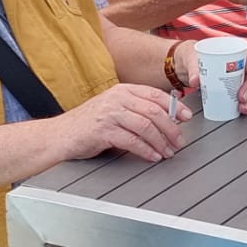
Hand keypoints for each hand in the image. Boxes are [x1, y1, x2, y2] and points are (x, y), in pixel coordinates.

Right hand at [59, 82, 184, 163]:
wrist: (60, 135)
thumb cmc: (89, 124)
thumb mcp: (113, 109)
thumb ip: (135, 110)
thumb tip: (166, 120)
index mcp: (122, 90)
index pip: (155, 95)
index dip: (175, 106)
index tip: (186, 117)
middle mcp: (117, 98)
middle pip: (154, 111)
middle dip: (171, 128)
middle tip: (180, 141)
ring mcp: (109, 113)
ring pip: (145, 126)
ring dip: (161, 141)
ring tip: (168, 152)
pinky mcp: (103, 130)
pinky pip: (132, 140)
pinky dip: (146, 150)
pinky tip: (153, 156)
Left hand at [176, 39, 246, 112]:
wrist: (189, 66)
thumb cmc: (193, 57)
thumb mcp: (191, 59)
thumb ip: (193, 68)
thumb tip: (195, 81)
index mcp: (233, 46)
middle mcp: (241, 58)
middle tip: (242, 96)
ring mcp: (242, 72)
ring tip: (242, 106)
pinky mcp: (239, 84)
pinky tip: (242, 108)